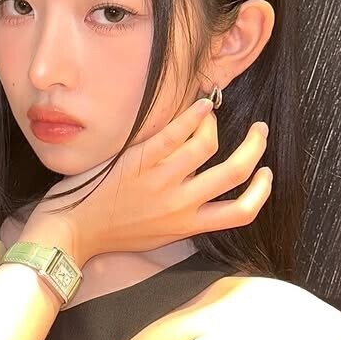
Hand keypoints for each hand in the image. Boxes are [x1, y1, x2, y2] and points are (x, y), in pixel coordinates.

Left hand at [27, 98, 272, 261]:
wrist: (74, 231)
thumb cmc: (114, 232)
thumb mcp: (159, 235)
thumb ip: (185, 217)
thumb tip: (203, 196)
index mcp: (189, 224)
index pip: (241, 213)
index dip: (261, 191)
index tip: (265, 174)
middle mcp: (182, 203)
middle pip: (235, 172)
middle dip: (255, 147)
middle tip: (259, 132)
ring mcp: (163, 179)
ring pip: (208, 144)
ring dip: (217, 123)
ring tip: (212, 112)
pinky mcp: (142, 160)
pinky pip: (177, 131)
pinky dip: (195, 113)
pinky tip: (200, 103)